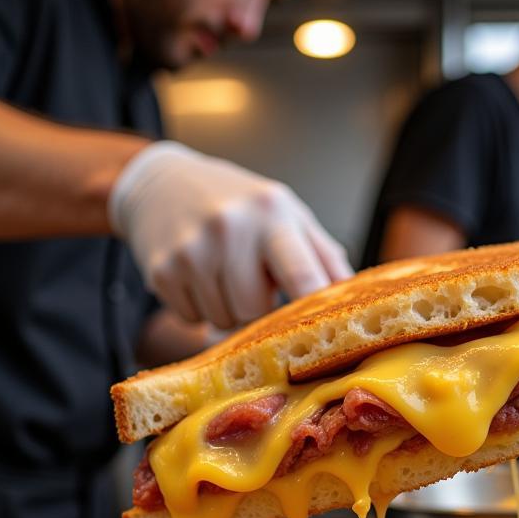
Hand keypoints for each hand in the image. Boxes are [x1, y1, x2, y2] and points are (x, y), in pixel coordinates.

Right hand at [108, 141, 352, 326]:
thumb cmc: (239, 204)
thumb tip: (357, 300)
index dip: (312, 311)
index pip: (302, 275)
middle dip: (257, 305)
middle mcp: (230, 227)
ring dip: (228, 308)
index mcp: (272, 212)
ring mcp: (192, 250)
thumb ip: (324, 256)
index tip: (321, 333)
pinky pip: (193, 319)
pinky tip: (197, 276)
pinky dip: (198, 307)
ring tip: (223, 273)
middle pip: (256, 310)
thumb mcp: (287, 214)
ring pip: (224, 320)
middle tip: (251, 279)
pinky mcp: (161, 271)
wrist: (164, 183)